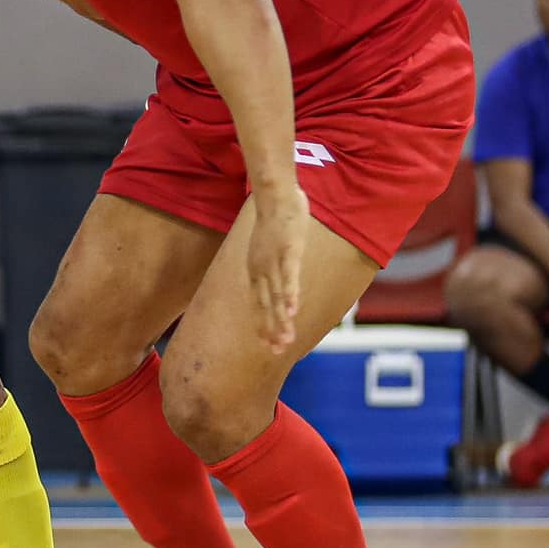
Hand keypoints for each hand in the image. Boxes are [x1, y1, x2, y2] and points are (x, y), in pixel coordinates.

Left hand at [247, 185, 308, 353]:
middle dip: (271, 330)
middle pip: (266, 306)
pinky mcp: (288, 252)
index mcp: (255, 269)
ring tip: (286, 340)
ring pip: (278, 297)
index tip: (268, 344)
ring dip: (282, 320)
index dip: (263, 325)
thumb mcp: (270, 246)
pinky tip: (293, 312)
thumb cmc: (275, 219)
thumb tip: (280, 273)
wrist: (275, 195)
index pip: (258, 303)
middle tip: (277, 352)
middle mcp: (261, 269)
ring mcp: (274, 262)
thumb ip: (276, 263)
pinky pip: (289, 278)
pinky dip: (290, 295)